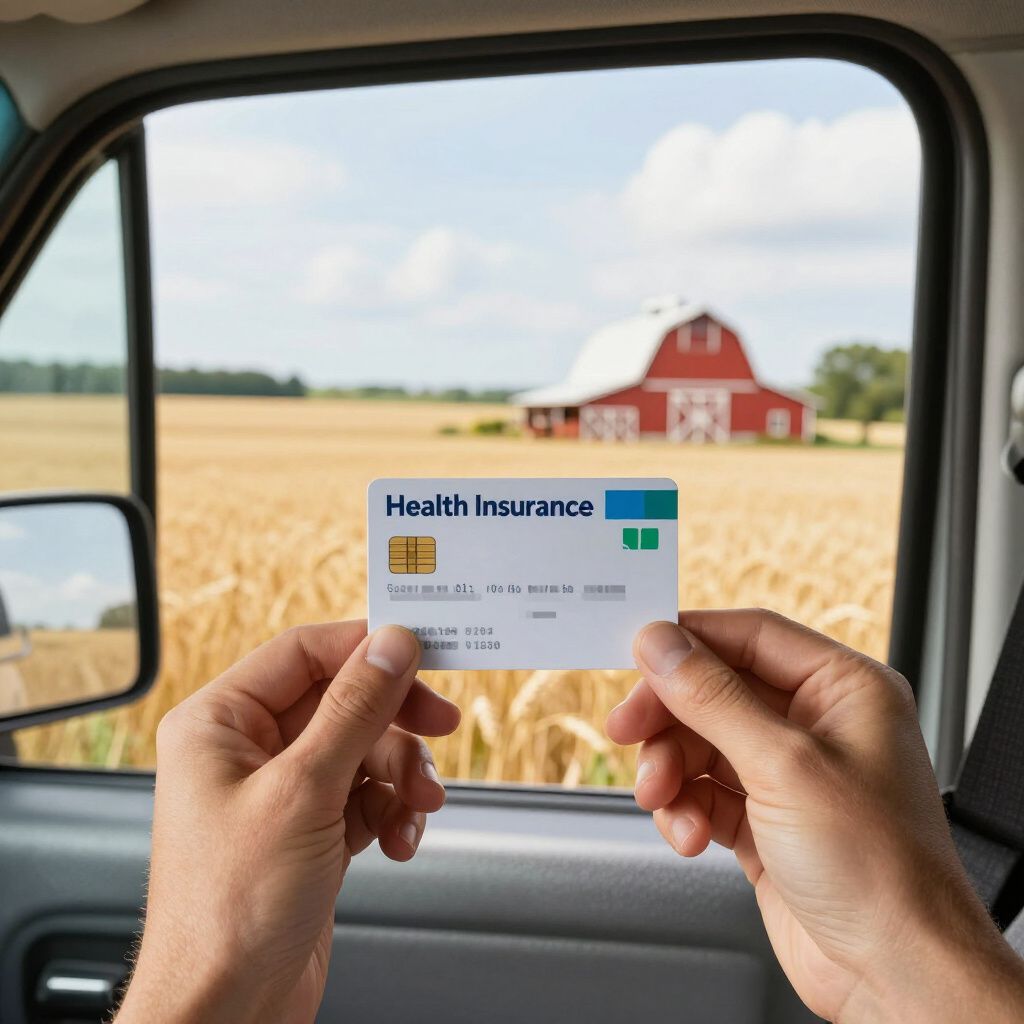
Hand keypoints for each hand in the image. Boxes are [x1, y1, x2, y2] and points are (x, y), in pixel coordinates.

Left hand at [116, 621, 458, 1023]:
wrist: (228, 1013)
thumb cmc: (228, 913)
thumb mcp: (303, 791)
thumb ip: (355, 710)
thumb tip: (392, 647)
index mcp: (219, 722)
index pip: (304, 653)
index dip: (366, 649)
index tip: (422, 654)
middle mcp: (246, 750)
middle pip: (343, 701)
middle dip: (395, 724)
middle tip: (439, 729)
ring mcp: (280, 791)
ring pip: (363, 749)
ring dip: (400, 774)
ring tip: (416, 805)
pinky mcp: (310, 829)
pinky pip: (366, 794)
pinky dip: (391, 810)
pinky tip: (399, 838)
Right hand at [607, 610, 1023, 1023]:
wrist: (895, 975)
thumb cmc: (880, 870)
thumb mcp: (782, 764)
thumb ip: (712, 697)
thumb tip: (662, 643)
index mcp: (845, 689)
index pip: (751, 636)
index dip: (690, 641)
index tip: (637, 653)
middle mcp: (818, 725)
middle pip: (715, 691)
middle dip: (669, 717)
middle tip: (629, 731)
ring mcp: (790, 774)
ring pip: (701, 743)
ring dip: (671, 770)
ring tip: (663, 798)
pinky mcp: (766, 821)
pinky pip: (704, 792)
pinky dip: (685, 809)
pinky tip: (689, 835)